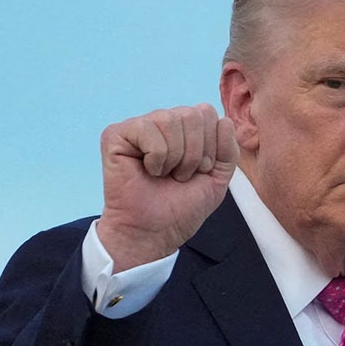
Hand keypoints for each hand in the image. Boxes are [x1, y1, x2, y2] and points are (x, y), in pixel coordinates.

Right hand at [98, 104, 238, 270]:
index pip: (208, 113)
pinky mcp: (116, 134)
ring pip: (171, 119)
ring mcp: (139, 127)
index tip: (199, 172)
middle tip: (181, 176)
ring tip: (165, 175)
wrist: (155, 232)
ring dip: (176, 158)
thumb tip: (225, 120)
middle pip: (193, 114)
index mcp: (185, 129)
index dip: (211, 147)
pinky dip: (156, 157)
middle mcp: (162, 122)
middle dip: (194, 154)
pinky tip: (148, 171)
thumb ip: (228, 150)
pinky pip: (147, 129)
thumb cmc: (182, 207)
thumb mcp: (217, 178)